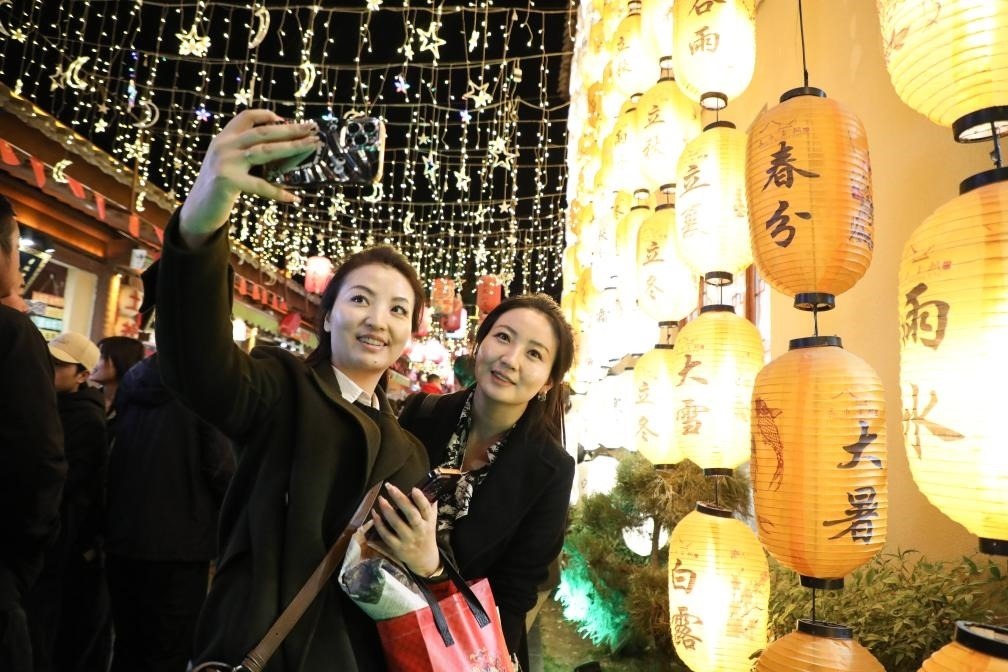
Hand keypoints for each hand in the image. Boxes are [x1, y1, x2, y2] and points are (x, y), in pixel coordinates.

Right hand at [179, 109, 320, 247]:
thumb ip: (248, 151)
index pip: (246, 117)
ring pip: (265, 151)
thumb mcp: (230, 162)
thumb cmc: (221, 185)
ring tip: (312, 146)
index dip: (266, 115)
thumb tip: (286, 147)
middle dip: (290, 130)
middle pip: (263, 132)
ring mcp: (225, 162)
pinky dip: (278, 192)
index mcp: (224, 137)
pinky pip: (260, 185)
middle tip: (312, 128)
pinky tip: (294, 198)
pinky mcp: (227, 181)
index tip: (286, 120)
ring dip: (292, 148)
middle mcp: (224, 145)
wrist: (199, 208)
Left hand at [370, 483, 440, 576]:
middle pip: (411, 514)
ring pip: (396, 524)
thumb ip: (429, 506)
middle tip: (390, 488)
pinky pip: (386, 535)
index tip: (414, 489)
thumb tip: (429, 488)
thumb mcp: (432, 521)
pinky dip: (379, 524)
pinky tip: (375, 514)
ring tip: (381, 499)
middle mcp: (419, 530)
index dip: (420, 499)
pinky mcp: (397, 547)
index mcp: (428, 522)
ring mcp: (408, 540)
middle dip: (400, 500)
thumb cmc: (426, 535)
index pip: (426, 509)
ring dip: (387, 510)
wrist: (424, 559)